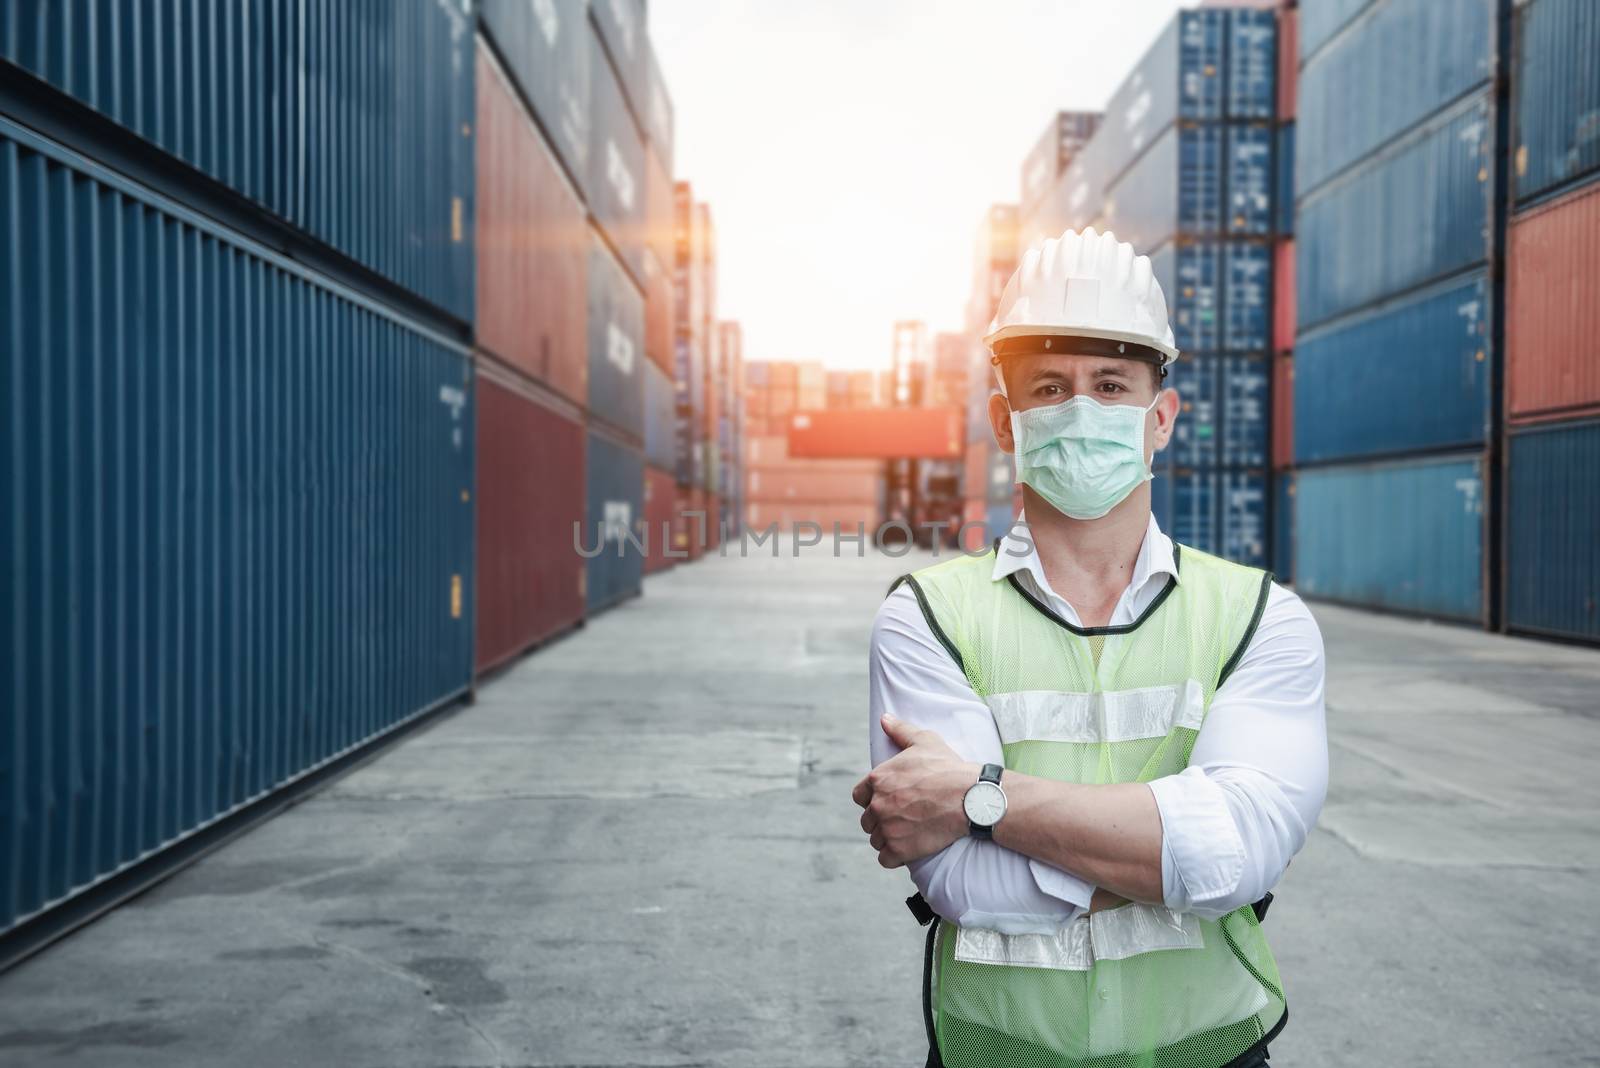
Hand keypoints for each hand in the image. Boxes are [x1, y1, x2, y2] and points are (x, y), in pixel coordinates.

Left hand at [852, 712, 977, 867]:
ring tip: (908, 833)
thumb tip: (884, 718)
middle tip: (903, 819)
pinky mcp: (899, 849)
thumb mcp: (924, 741)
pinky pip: (885, 858)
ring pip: (876, 840)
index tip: (889, 801)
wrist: (968, 797)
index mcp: (878, 780)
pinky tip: (908, 848)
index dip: (872, 799)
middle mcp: (877, 805)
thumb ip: (900, 731)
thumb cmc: (947, 767)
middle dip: (881, 820)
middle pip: (867, 820)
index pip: (860, 796)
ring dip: (888, 838)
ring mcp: (887, 828)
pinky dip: (894, 856)